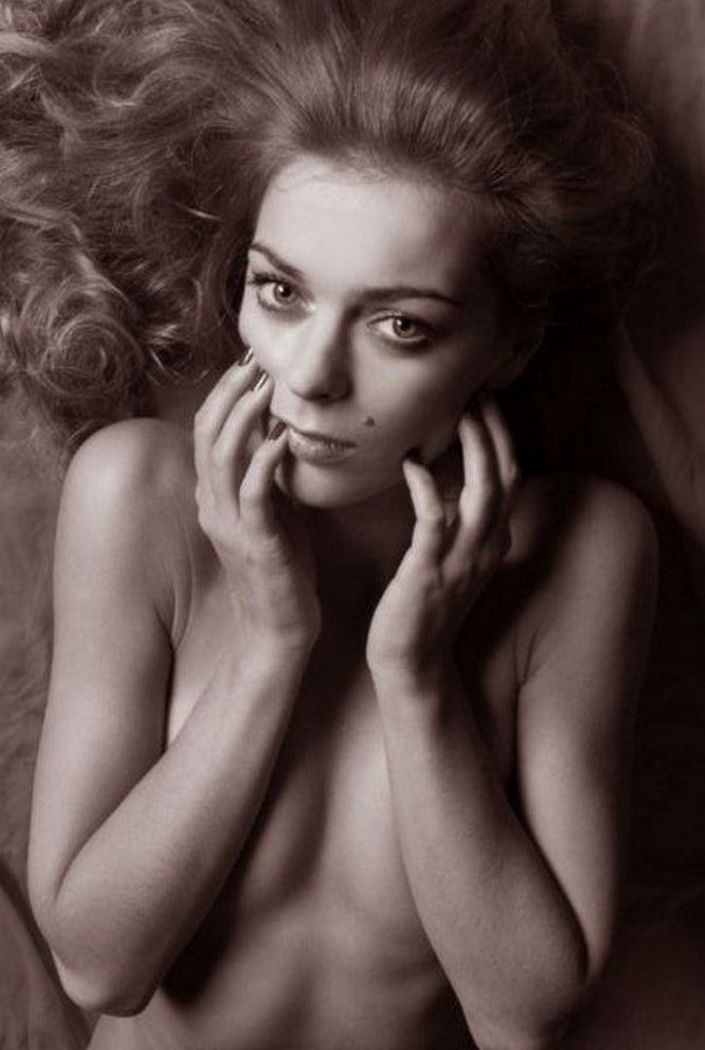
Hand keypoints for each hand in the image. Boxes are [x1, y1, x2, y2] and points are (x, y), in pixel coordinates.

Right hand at [194, 353, 320, 659]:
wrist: (280, 626)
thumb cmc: (281, 568)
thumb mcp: (272, 512)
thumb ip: (266, 477)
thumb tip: (275, 433)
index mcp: (214, 498)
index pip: (208, 435)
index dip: (224, 396)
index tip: (248, 365)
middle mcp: (213, 507)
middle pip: (208, 437)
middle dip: (229, 395)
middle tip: (254, 363)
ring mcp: (230, 526)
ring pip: (223, 460)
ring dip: (243, 419)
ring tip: (265, 388)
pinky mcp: (255, 543)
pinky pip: (252, 495)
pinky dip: (264, 462)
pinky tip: (280, 438)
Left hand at [366, 397, 518, 677]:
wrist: (410, 661)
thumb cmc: (423, 605)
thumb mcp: (451, 557)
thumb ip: (456, 522)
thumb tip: (445, 482)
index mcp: (492, 540)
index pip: (509, 476)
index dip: (501, 437)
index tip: (485, 400)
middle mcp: (486, 546)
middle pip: (504, 475)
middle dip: (494, 431)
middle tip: (476, 390)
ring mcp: (461, 559)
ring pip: (483, 492)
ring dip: (474, 448)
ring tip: (459, 411)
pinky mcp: (429, 571)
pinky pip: (435, 521)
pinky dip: (427, 488)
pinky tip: (411, 463)